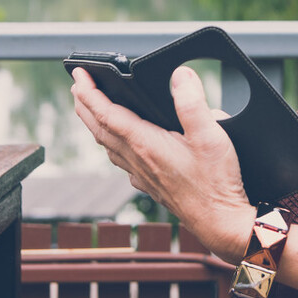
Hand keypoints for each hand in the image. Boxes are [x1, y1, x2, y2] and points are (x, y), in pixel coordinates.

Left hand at [71, 64, 255, 261]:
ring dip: (95, 124)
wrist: (220, 223)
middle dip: (85, 104)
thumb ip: (193, 103)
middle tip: (77, 85)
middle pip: (99, 129)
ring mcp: (141, 175)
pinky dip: (112, 144)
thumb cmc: (216, 184)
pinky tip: (120, 145)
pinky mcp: (150, 185)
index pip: (106, 113)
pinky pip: (120, 161)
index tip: (79, 74)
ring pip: (107, 145)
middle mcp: (137, 160)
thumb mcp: (211, 136)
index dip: (89, 91)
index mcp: (146, 144)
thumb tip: (179, 75)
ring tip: (92, 109)